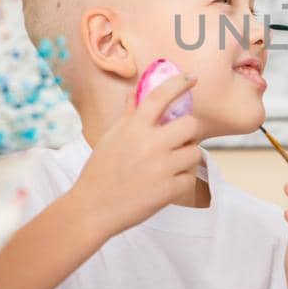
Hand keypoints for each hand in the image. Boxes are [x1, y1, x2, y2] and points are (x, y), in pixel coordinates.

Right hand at [71, 74, 202, 239]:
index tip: (192, 79)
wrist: (92, 209)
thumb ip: (128, 114)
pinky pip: (190, 178)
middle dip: (187, 133)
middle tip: (177, 141)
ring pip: (195, 152)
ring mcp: (161, 167)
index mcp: (133, 127)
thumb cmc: (100, 171)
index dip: (179, 83)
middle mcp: (150, 143)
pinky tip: (165, 185)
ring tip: (169, 166)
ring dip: (186, 158)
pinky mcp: (168, 190)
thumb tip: (135, 92)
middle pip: (191, 125)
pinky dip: (181, 182)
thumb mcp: (111, 137)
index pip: (161, 96)